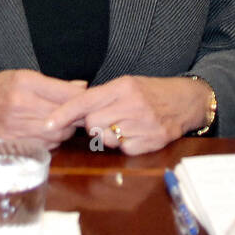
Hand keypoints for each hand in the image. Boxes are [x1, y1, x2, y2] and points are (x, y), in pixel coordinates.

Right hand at [0, 69, 85, 145]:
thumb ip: (53, 84)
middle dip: (77, 117)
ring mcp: (14, 127)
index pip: (66, 94)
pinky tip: (48, 133)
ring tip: (64, 123)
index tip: (89, 100)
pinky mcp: (11, 144)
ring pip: (57, 134)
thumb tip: (82, 88)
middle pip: (65, 117)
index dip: (82, 99)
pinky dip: (52, 141)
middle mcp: (20, 105)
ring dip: (65, 130)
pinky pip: (43, 146)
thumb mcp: (21, 76)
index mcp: (24, 83)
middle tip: (80, 115)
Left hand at [44, 75, 211, 155]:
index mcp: (124, 87)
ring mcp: (144, 124)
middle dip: (94, 123)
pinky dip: (126, 144)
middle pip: (92, 123)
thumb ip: (102, 96)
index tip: (48, 125)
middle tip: (108, 118)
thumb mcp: (127, 85)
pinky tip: (137, 133)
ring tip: (125, 125)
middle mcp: (134, 104)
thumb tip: (72, 114)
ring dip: (110, 135)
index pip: (86, 101)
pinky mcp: (153, 141)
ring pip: (107, 138)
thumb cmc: (152, 92)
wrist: (187, 101)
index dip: (64, 114)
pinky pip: (124, 149)